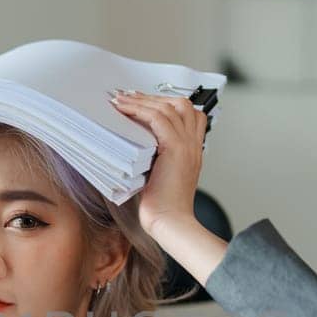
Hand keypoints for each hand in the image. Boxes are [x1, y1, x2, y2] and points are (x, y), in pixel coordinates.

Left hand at [108, 90, 206, 240]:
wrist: (170, 222)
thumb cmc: (162, 207)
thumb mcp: (160, 175)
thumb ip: (155, 157)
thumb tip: (134, 144)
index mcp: (193, 150)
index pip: (190, 114)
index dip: (167, 103)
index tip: (144, 102)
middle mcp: (193, 144)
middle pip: (181, 105)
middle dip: (154, 97)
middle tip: (131, 95)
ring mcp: (187, 145)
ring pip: (169, 107)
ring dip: (143, 100)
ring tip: (123, 99)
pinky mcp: (175, 149)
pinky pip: (158, 118)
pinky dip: (140, 109)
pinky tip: (125, 109)